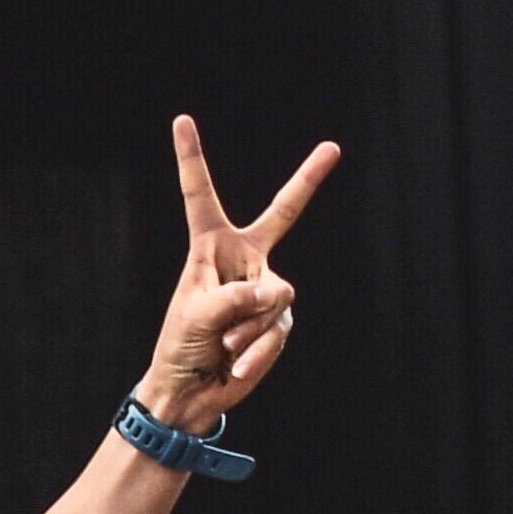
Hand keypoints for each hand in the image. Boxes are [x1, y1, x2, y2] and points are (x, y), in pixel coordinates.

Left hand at [136, 111, 336, 431]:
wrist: (190, 393)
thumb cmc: (180, 348)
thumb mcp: (196, 316)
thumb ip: (235, 298)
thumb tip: (276, 292)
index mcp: (209, 246)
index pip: (200, 195)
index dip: (191, 159)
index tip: (181, 120)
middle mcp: (242, 259)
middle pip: (283, 213)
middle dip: (308, 180)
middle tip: (332, 148)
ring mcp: (264, 288)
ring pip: (277, 295)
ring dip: (249, 328)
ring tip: (224, 346)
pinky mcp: (277, 319)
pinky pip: (279, 327)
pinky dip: (257, 350)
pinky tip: (236, 364)